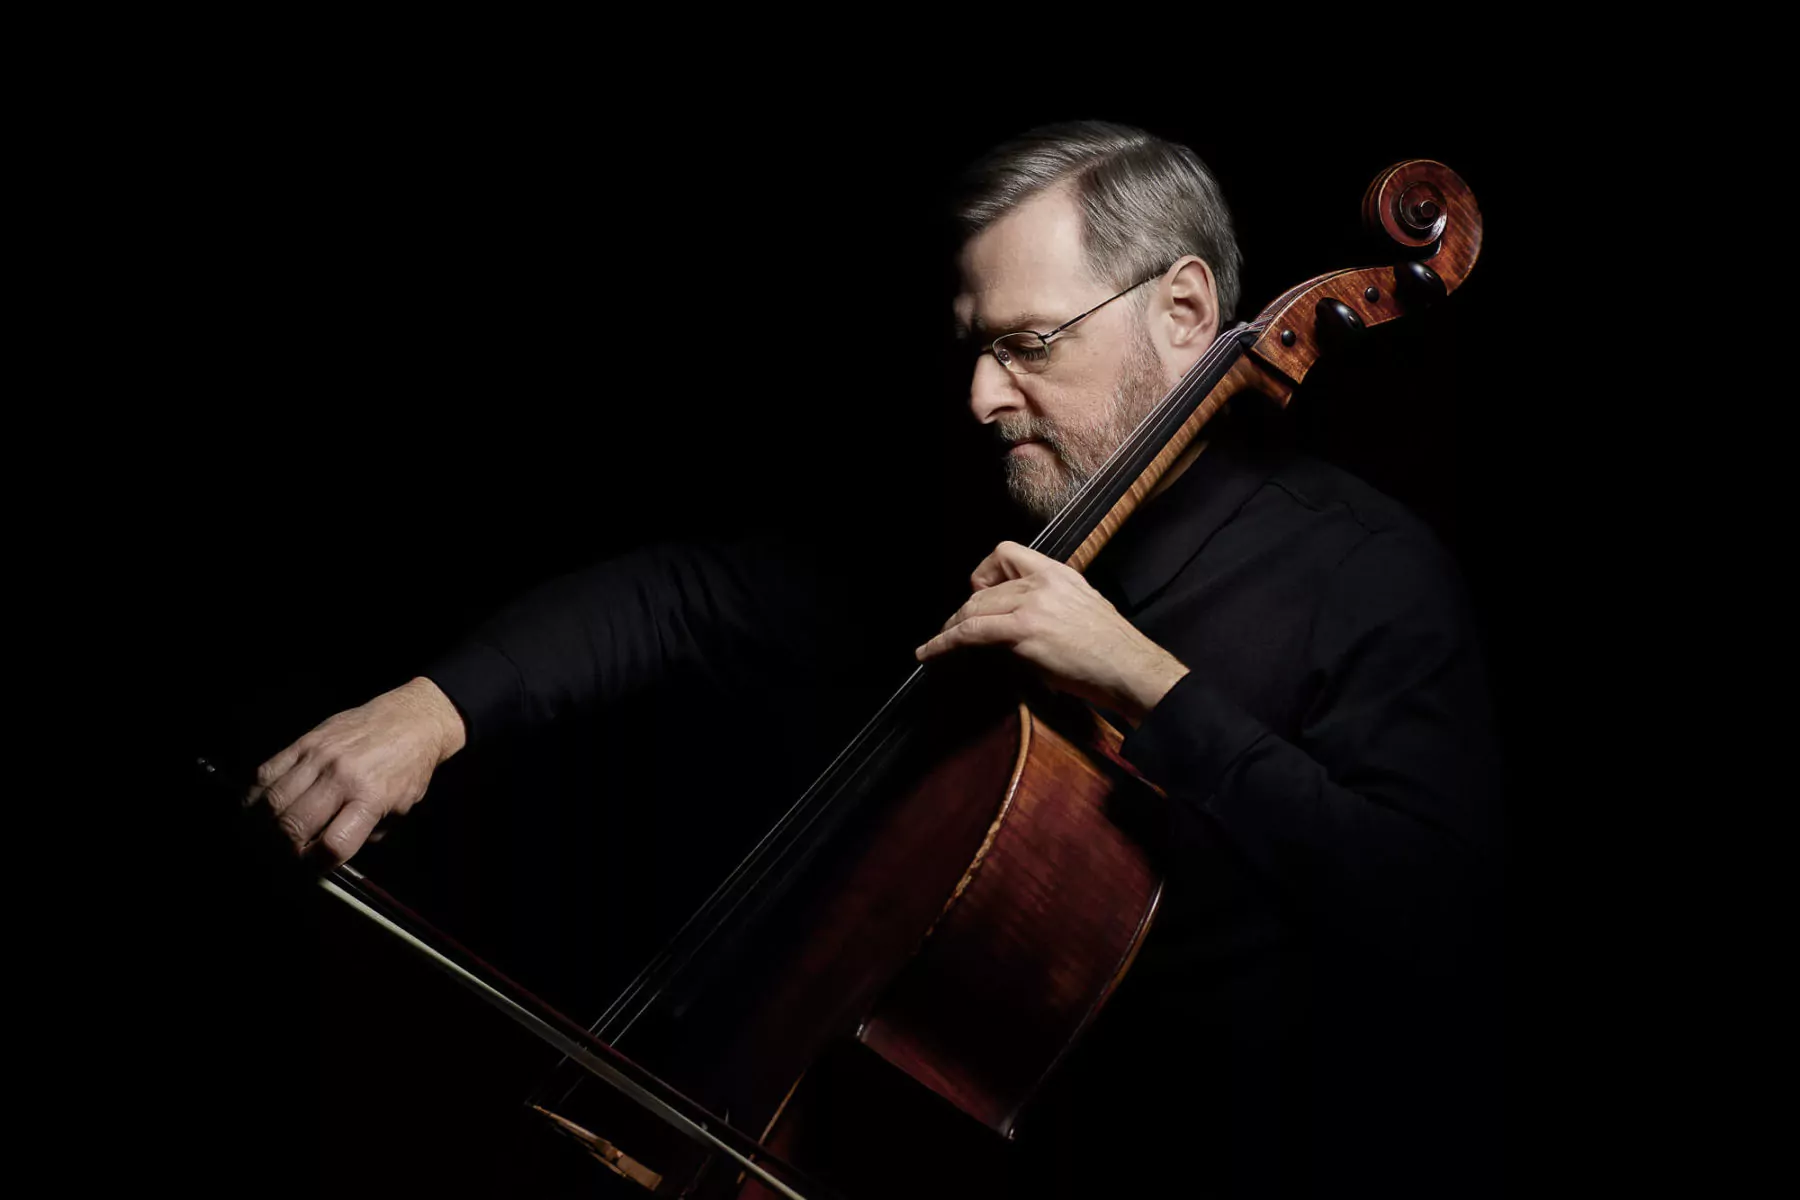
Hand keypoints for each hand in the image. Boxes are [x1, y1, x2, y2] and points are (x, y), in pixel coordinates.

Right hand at [244, 676, 466, 864]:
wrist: (410, 719)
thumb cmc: (407, 767)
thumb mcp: (399, 810)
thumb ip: (364, 835)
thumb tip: (327, 857)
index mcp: (371, 797)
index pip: (333, 845)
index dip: (314, 868)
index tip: (308, 873)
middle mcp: (342, 777)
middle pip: (293, 827)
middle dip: (281, 853)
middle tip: (280, 860)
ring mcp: (319, 757)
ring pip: (271, 802)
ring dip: (261, 829)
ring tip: (263, 840)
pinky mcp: (304, 741)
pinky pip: (265, 773)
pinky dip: (253, 797)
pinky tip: (256, 811)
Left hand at [915, 541, 1188, 726]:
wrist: (1130, 668)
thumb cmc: (1113, 650)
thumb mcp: (1084, 609)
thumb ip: (1051, 606)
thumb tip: (1020, 621)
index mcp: (1059, 573)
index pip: (1008, 552)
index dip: (984, 573)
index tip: (979, 593)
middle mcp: (1043, 582)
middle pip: (984, 589)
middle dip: (964, 612)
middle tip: (953, 631)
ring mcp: (1032, 604)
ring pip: (974, 610)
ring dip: (950, 629)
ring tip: (936, 645)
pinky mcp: (1024, 630)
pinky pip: (972, 632)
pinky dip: (944, 642)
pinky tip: (930, 652)